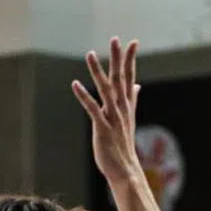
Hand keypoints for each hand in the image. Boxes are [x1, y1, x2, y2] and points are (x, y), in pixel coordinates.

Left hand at [72, 37, 143, 185]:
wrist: (125, 170)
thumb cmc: (123, 146)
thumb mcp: (128, 119)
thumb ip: (131, 100)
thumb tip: (136, 85)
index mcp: (127, 106)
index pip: (129, 78)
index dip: (130, 60)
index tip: (132, 42)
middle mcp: (121, 109)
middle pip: (119, 79)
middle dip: (117, 59)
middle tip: (115, 39)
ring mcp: (113, 118)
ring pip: (106, 90)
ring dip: (98, 72)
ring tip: (90, 54)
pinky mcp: (103, 128)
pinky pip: (93, 109)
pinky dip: (84, 96)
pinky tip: (75, 84)